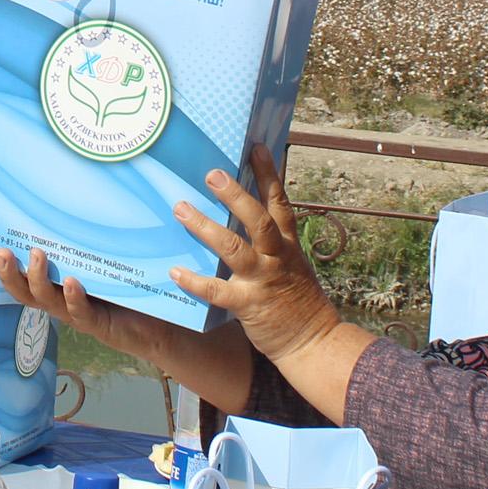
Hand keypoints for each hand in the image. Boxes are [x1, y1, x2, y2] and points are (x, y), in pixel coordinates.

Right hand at [0, 246, 183, 361]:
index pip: (24, 275)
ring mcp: (79, 314)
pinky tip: (72, 282)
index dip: (2, 265)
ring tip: (37, 255)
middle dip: (9, 273)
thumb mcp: (111, 260)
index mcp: (60, 285)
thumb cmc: (136, 290)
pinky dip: (74, 297)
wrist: (165, 325)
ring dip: (37, 279)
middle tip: (2, 251)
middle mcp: (63, 300)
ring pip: (46, 301)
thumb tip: (88, 192)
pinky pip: (80, 313)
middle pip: (24, 292)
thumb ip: (96, 238)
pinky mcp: (99, 325)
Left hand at [167, 146, 343, 365]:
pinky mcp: (248, 305)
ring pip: (234, 248)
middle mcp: (276, 257)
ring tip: (180, 209)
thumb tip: (245, 214)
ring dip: (205, 227)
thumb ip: (272, 242)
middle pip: (258, 219)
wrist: (312, 340)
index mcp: (287, 245)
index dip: (269, 174)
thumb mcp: (291, 263)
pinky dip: (195, 281)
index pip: (279, 202)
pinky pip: (217, 291)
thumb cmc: (296, 300)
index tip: (256, 148)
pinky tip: (174, 271)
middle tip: (211, 174)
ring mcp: (262, 280)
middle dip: (235, 195)